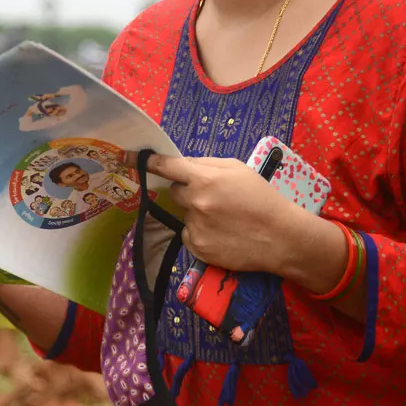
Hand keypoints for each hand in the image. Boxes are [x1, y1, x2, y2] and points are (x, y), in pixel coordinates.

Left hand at [139, 154, 309, 276]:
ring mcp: (194, 227)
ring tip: (226, 219)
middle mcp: (194, 202)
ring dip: (198, 214)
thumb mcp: (238, 169)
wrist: (281, 237)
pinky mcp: (197, 248)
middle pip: (175, 192)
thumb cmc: (262, 198)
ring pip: (185, 214)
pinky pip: (189, 235)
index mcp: (204, 178)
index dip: (145, 161)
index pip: (166, 167)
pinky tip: (223, 234)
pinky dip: (201, 233)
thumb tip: (184, 166)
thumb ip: (206, 165)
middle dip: (190, 192)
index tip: (125, 157)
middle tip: (215, 198)